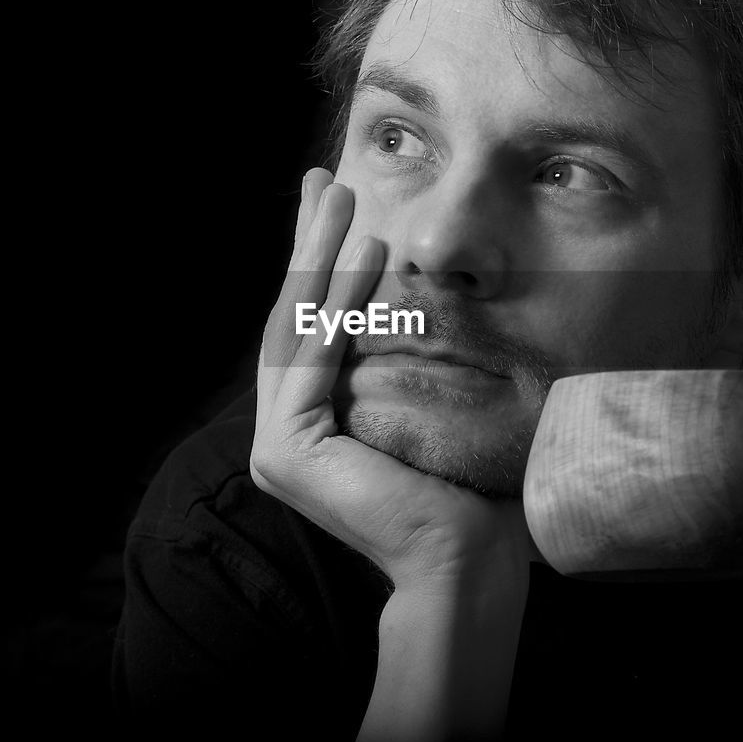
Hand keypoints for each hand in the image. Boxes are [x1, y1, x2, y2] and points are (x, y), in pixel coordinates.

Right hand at [249, 168, 534, 590]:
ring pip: (298, 328)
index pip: (312, 324)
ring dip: (320, 256)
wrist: (466, 562)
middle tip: (321, 179)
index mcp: (312, 422)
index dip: (316, 260)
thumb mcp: (427, 400)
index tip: (329, 202)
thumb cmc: (464, 488)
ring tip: (342, 196)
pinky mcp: (286, 451)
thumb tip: (430, 288)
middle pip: (294, 317)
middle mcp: (283, 432)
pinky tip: (362, 252)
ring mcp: (276, 445)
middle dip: (306, 243)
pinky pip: (315, 360)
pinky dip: (339, 303)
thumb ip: (407, 355)